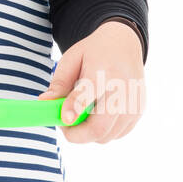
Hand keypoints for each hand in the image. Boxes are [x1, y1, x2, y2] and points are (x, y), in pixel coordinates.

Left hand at [39, 19, 145, 142]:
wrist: (124, 44)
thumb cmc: (94, 52)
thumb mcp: (72, 59)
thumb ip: (59, 82)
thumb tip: (44, 102)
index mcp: (104, 72)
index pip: (88, 95)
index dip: (74, 109)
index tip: (63, 120)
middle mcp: (124, 91)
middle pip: (99, 127)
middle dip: (76, 134)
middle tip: (63, 124)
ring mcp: (134, 105)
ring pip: (106, 136)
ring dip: (87, 133)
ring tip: (79, 114)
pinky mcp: (138, 113)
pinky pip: (115, 135)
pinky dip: (101, 131)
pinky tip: (96, 114)